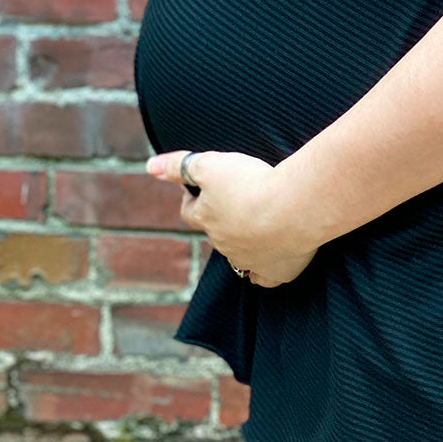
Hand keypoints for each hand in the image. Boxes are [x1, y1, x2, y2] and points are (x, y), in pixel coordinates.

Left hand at [146, 149, 319, 287]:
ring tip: (258, 222)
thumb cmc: (251, 183)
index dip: (191, 199)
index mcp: (207, 218)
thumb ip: (180, 165)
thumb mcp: (211, 165)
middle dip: (221, 218)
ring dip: (244, 240)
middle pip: (215, 233)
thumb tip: (151, 166)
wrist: (292, 209)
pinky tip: (270, 259)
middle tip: (236, 199)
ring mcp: (250, 260)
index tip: (197, 189)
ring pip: (239, 255)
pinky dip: (265, 269)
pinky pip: (265, 276)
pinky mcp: (277, 270)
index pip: (189, 212)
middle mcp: (224, 244)